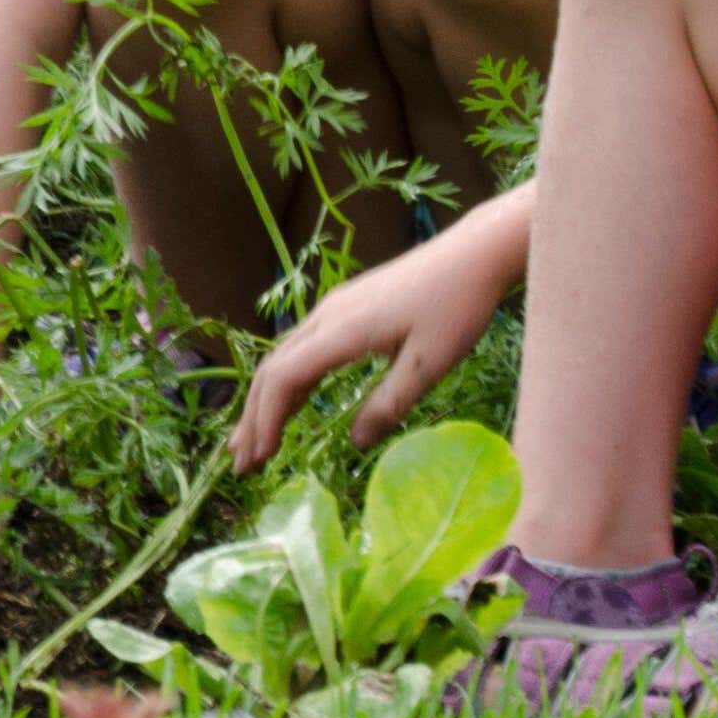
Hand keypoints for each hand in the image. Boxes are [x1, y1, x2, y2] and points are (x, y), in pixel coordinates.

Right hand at [235, 215, 521, 469]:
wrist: (473, 253)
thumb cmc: (457, 306)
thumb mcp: (430, 364)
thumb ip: (389, 404)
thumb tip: (356, 444)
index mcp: (342, 329)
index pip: (284, 378)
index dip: (266, 420)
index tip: (260, 459)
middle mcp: (327, 315)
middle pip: (272, 368)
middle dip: (253, 417)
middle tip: (243, 464)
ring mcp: (335, 307)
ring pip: (284, 357)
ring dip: (266, 400)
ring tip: (256, 442)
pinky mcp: (348, 306)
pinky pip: (304, 347)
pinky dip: (290, 381)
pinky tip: (292, 405)